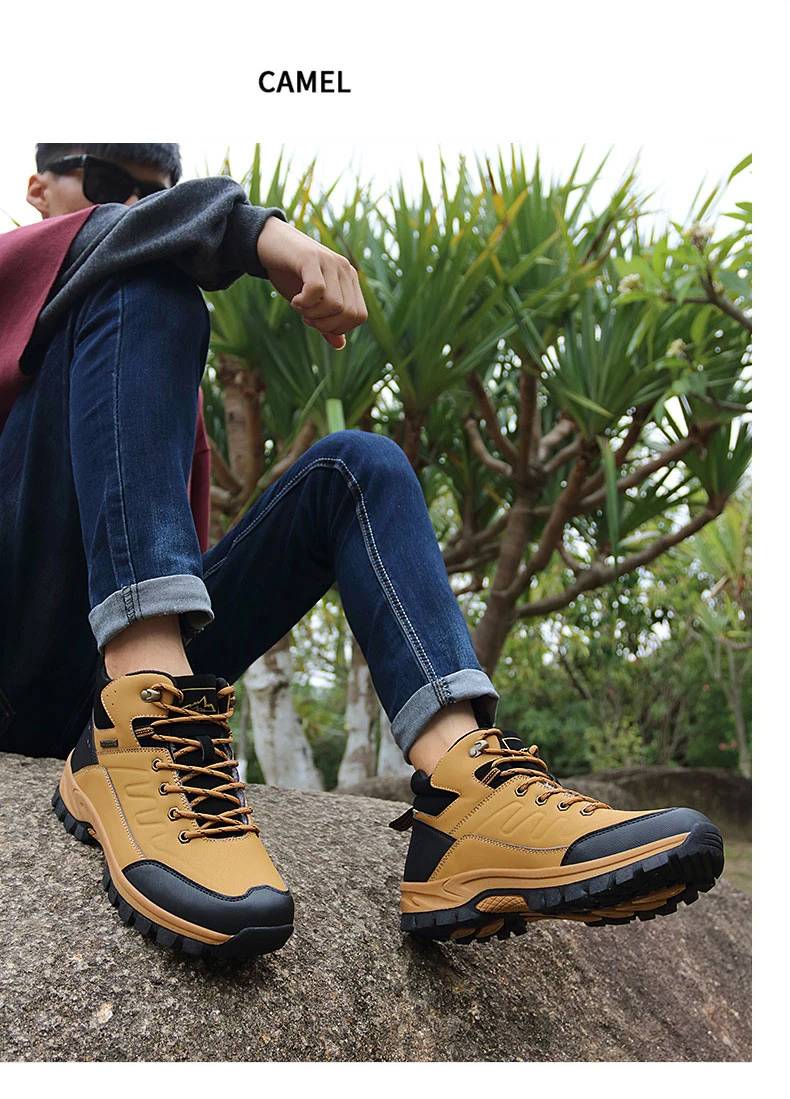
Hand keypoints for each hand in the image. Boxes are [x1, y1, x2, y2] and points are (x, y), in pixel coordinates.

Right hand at [256, 216, 367, 348]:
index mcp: (349, 280)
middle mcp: (344, 269)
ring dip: (313, 314)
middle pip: (349, 314)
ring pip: (335, 305)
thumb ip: (326, 321)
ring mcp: (329, 261)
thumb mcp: (311, 302)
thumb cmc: (290, 273)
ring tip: (298, 305)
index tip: (316, 320)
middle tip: (306, 315)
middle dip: (325, 324)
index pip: (359, 316)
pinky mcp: (310, 257)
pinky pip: (317, 290)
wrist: (267, 241)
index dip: (338, 327)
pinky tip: (295, 299)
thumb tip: (340, 345)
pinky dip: (304, 302)